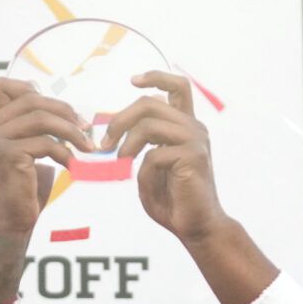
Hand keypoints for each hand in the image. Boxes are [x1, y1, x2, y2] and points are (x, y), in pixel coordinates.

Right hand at [0, 78, 93, 237]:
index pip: (2, 86)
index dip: (32, 89)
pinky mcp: (6, 154)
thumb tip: (63, 108)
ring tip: (87, 145)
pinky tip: (73, 166)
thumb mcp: (25, 152)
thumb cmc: (23, 190)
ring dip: (70, 130)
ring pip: (41, 118)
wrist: (10, 224)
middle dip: (63, 110)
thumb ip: (32, 129)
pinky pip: (45, 143)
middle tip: (86, 127)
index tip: (57, 109)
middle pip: (30, 99)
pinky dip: (65, 153)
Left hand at [101, 71, 230, 244]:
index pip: (178, 87)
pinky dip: (143, 168)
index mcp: (186, 127)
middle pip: (151, 103)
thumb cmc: (174, 201)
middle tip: (105, 143)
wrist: (197, 227)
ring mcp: (196, 141)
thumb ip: (142, 145)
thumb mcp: (151, 167)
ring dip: (127, 142)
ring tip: (119, 159)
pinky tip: (146, 180)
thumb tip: (119, 133)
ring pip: (150, 123)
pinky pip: (155, 153)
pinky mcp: (193, 157)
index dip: (156, 77)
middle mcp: (194, 128)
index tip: (133, 80)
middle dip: (120, 119)